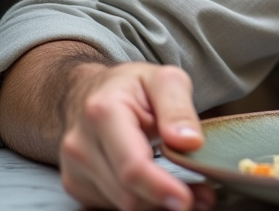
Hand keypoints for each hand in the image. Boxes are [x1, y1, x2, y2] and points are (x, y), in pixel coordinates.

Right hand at [59, 61, 213, 210]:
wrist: (88, 92)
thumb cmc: (130, 85)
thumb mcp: (164, 80)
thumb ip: (178, 108)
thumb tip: (191, 142)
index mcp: (103, 113)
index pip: (132, 166)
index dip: (160, 188)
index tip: (185, 199)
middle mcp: (81, 145)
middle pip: (127, 193)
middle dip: (167, 200)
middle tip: (203, 195)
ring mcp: (75, 169)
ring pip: (122, 205)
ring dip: (157, 205)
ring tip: (188, 191)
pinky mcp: (77, 185)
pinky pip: (112, 206)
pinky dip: (142, 204)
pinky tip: (161, 191)